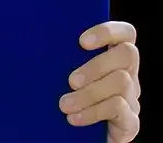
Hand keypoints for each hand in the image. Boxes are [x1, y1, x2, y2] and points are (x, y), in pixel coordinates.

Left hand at [59, 21, 139, 141]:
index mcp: (111, 56)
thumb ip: (58, 56)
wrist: (68, 135)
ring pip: (122, 81)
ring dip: (90, 93)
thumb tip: (31, 36)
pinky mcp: (130, 122)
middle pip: (128, 54)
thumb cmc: (59, 94)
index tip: (81, 41)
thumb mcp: (59, 72)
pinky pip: (119, 108)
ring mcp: (131, 97)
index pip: (125, 33)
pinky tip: (73, 118)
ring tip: (64, 105)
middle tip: (70, 81)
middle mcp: (127, 73)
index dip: (108, 31)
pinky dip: (92, 112)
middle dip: (96, 65)